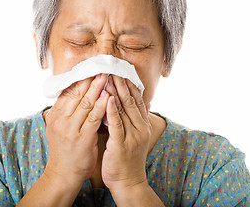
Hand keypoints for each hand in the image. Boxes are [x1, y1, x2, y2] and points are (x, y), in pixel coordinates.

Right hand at [44, 74, 109, 186]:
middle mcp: (61, 119)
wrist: (62, 174)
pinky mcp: (81, 138)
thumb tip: (71, 94)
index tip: (90, 67)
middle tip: (101, 65)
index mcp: (55, 114)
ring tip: (107, 75)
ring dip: (97, 87)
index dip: (80, 78)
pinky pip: (93, 118)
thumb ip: (63, 112)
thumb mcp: (57, 128)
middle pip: (76, 93)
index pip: (68, 91)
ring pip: (85, 103)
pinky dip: (101, 106)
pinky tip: (109, 96)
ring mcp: (70, 128)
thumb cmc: (63, 150)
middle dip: (90, 78)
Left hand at [101, 75, 151, 191]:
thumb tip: (120, 103)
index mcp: (142, 124)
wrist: (128, 182)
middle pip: (131, 100)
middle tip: (112, 68)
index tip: (120, 70)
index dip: (128, 84)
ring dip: (115, 91)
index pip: (136, 99)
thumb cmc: (126, 158)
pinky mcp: (122, 145)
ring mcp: (133, 136)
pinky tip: (107, 99)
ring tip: (108, 76)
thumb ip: (128, 120)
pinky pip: (117, 124)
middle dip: (121, 83)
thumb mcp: (131, 136)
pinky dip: (112, 110)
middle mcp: (140, 128)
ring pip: (124, 109)